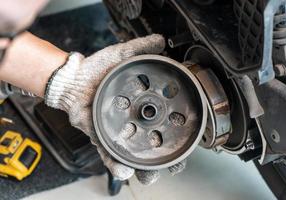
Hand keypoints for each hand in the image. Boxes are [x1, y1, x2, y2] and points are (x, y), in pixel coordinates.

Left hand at [45, 34, 185, 184]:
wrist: (73, 78)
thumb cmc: (98, 69)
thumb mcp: (122, 56)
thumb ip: (141, 48)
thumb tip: (161, 42)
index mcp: (141, 106)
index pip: (164, 123)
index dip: (177, 134)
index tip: (187, 142)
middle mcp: (131, 122)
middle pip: (152, 146)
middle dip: (164, 159)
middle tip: (173, 165)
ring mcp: (116, 132)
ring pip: (133, 156)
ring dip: (144, 168)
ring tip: (151, 174)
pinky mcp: (100, 137)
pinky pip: (108, 154)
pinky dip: (116, 164)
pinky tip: (124, 169)